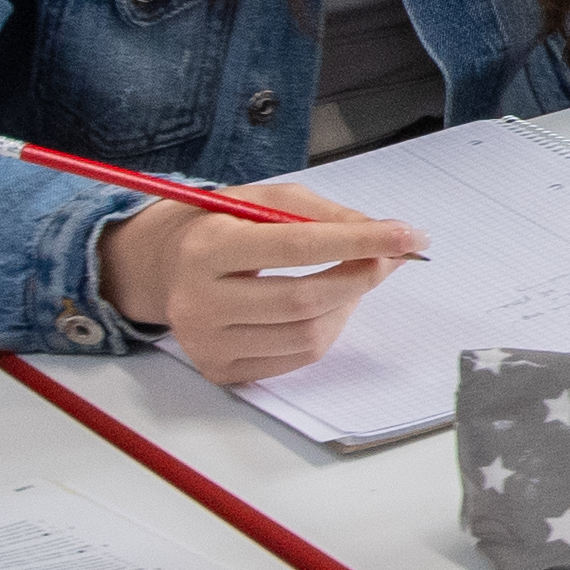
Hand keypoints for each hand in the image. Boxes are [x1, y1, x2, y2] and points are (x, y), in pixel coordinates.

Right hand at [99, 178, 426, 385]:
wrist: (164, 267)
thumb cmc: (222, 227)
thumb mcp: (266, 199)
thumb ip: (323, 214)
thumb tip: (382, 237)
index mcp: (207, 247)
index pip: (297, 246)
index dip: (359, 241)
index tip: (406, 234)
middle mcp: (198, 300)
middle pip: (305, 299)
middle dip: (361, 276)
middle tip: (389, 257)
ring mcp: (206, 342)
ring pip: (308, 335)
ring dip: (348, 304)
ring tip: (351, 278)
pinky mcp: (219, 369)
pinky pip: (296, 358)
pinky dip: (326, 330)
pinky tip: (324, 306)